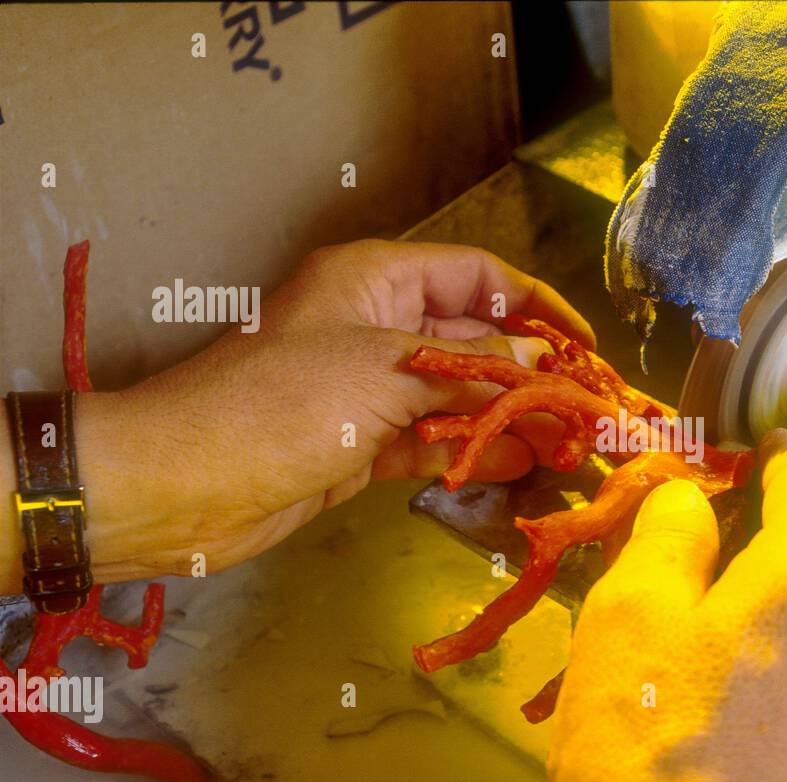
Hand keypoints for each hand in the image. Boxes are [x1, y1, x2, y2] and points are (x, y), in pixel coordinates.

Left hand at [60, 240, 592, 584]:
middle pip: (474, 339)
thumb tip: (539, 370)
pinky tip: (520, 467)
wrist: (184, 485)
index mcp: (377, 280)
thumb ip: (468, 373)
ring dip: (509, 419)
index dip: (536, 307)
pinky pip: (433, 440)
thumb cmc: (278, 406)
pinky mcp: (363, 441)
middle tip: (588, 411)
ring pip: (458, 395)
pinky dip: (472, 452)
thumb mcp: (384, 375)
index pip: (477, 277)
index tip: (585, 346)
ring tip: (568, 447)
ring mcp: (370, 387)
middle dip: (531, 373)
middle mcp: (378, 325)